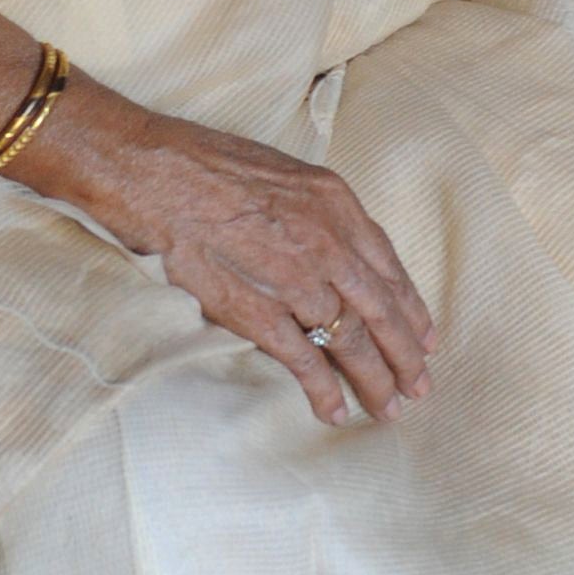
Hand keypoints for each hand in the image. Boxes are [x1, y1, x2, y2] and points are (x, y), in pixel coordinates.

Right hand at [37, 95, 434, 425]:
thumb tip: (333, 247)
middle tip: (418, 386)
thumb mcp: (280, 172)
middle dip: (404, 354)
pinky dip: (323, 389)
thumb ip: (314, 211)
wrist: (150, 172)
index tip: (423, 337)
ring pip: (350, 340)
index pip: (387, 266)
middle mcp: (326, 241)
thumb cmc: (204, 164)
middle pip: (380, 310)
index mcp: (334, 203)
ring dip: (373, 379)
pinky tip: (334, 411)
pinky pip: (302, 358)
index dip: (409, 307)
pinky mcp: (257, 309)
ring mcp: (294, 278)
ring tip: (387, 408)